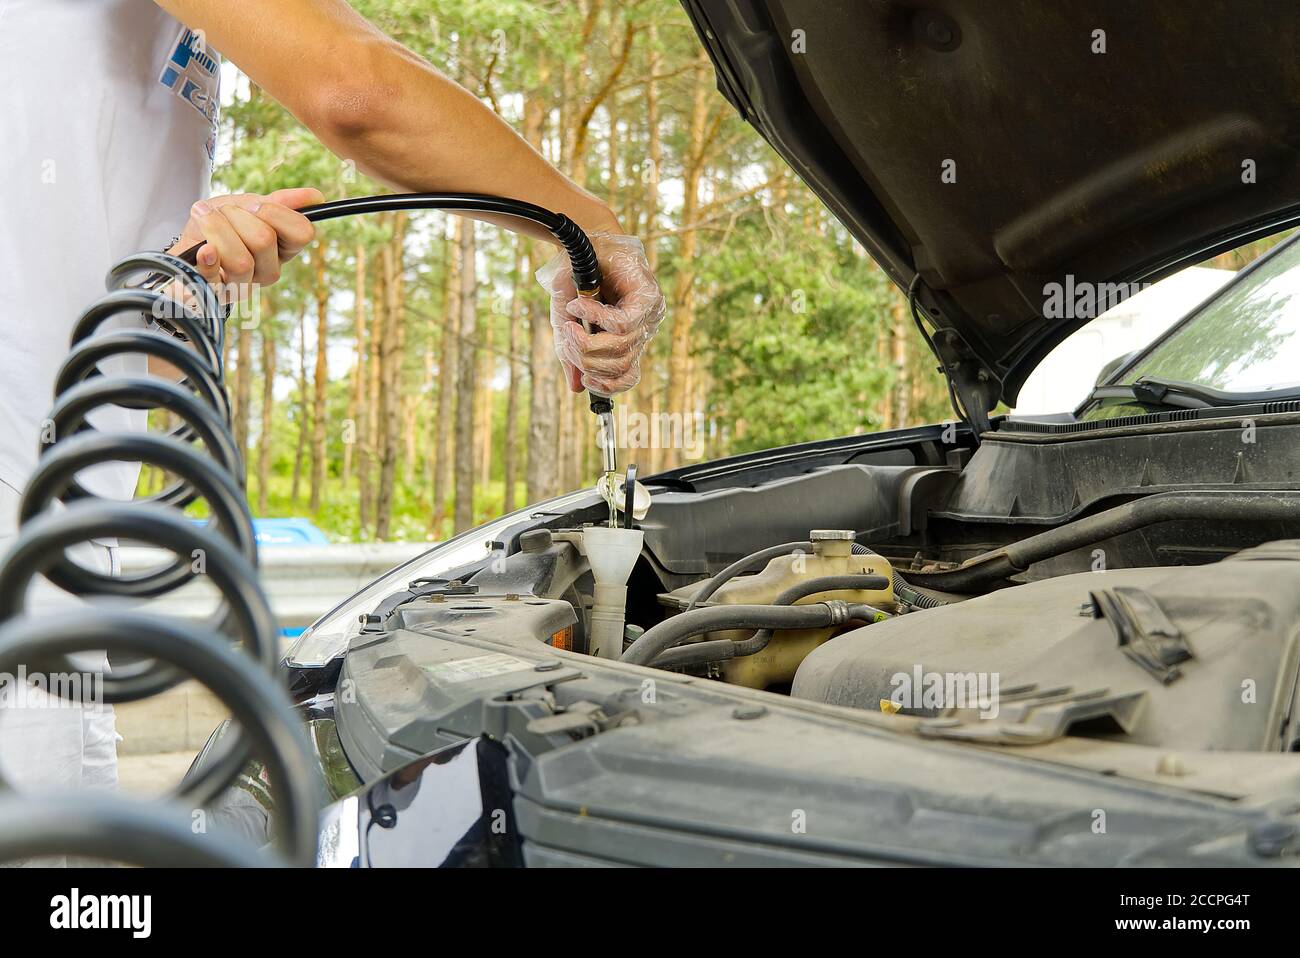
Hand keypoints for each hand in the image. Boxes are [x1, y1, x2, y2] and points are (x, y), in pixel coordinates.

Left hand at [167, 188, 322, 301]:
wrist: (183, 248)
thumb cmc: (217, 227)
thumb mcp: (246, 207)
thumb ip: (278, 203)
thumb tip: (316, 198)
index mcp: (283, 249)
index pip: (302, 233)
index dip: (275, 213)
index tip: (255, 205)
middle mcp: (268, 271)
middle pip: (265, 239)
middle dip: (236, 215)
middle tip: (223, 214)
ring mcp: (244, 286)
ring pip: (241, 260)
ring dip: (216, 229)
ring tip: (206, 222)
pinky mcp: (216, 295)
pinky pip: (215, 277)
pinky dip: (207, 259)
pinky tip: (203, 250)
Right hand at [536, 233, 665, 394]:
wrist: (585, 239)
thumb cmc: (578, 279)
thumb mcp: (569, 321)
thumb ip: (572, 353)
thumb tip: (576, 388)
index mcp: (629, 339)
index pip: (628, 376)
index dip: (608, 385)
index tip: (586, 380)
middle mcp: (643, 329)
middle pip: (619, 363)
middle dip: (587, 358)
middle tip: (567, 338)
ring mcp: (649, 314)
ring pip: (620, 346)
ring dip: (587, 340)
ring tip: (568, 324)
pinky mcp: (648, 296)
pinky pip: (622, 322)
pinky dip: (595, 317)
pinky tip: (578, 305)